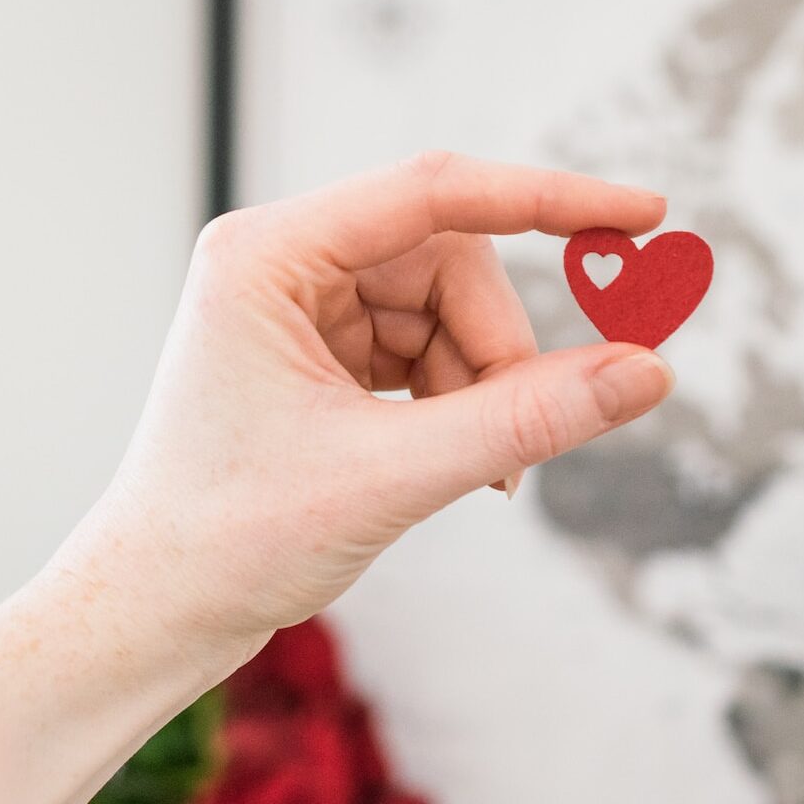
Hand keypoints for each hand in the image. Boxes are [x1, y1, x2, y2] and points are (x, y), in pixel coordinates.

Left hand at [97, 151, 672, 633]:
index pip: (435, 192)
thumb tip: (648, 371)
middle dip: (499, 348)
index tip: (642, 213)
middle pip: (448, 261)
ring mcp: (296, 309)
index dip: (549, 199)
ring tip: (480, 474)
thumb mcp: (394, 476)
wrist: (155, 611)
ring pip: (445, 310)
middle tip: (516, 442)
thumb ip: (525, 417)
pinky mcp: (316, 355)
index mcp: (265, 255)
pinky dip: (457, 403)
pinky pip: (423, 349)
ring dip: (483, 386)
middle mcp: (278, 264)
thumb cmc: (231, 539)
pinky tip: (462, 467)